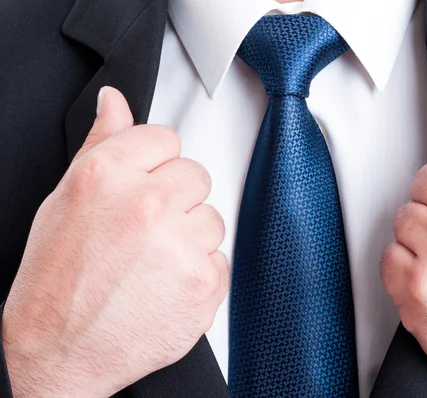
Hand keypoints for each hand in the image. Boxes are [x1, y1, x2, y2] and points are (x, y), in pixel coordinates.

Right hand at [2, 87, 228, 396]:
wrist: (61, 351)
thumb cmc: (57, 281)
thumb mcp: (66, 201)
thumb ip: (101, 145)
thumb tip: (115, 101)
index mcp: (108, 177)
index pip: (165, 137)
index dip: (155, 163)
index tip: (146, 182)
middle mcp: (147, 205)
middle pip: (195, 174)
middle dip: (176, 198)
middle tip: (146, 229)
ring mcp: (180, 245)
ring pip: (212, 217)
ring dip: (190, 236)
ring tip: (153, 261)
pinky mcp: (205, 282)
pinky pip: (221, 257)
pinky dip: (200, 270)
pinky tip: (166, 284)